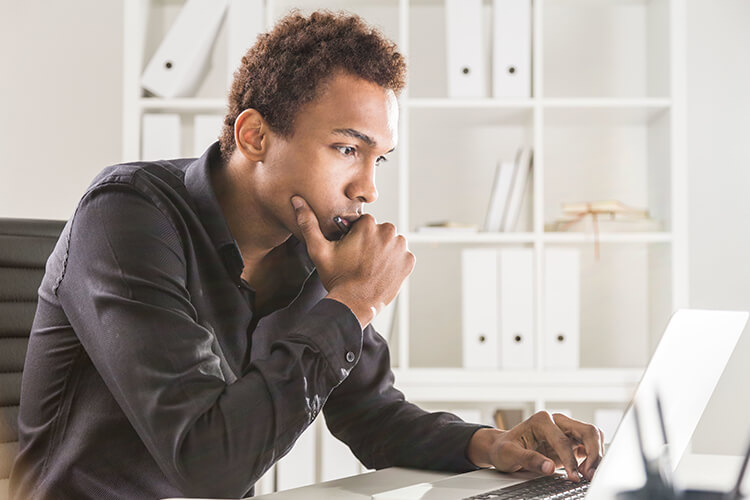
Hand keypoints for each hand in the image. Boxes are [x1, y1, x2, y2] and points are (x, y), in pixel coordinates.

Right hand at [291, 195, 414, 327]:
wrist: (355, 304)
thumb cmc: (337, 277)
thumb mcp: (318, 250)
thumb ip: (308, 223)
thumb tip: (297, 200)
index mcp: (369, 224)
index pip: (363, 223)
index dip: (355, 237)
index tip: (349, 251)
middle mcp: (389, 232)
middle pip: (378, 231)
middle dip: (370, 242)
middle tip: (358, 260)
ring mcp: (401, 247)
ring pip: (390, 242)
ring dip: (382, 251)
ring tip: (369, 266)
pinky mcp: (408, 261)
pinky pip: (401, 256)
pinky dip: (393, 262)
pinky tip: (380, 272)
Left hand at [468, 411, 604, 481]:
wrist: (502, 448)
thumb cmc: (504, 448)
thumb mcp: (509, 454)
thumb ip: (529, 459)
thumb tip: (549, 468)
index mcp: (542, 420)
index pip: (563, 440)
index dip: (571, 460)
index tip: (574, 477)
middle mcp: (557, 422)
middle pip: (587, 431)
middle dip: (593, 453)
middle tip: (589, 475)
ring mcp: (566, 431)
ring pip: (592, 436)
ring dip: (596, 455)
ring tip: (590, 475)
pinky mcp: (571, 442)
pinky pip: (589, 446)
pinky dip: (594, 458)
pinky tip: (587, 472)